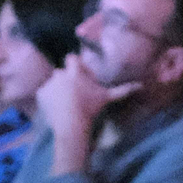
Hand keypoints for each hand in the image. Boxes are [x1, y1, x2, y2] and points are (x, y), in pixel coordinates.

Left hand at [37, 55, 139, 173]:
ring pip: (53, 82)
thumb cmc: (91, 109)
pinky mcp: (41, 94)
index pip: (71, 57)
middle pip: (62, 71)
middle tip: (74, 92)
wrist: (72, 125)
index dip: (75, 65)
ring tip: (65, 103)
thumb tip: (140, 85)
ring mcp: (49, 83)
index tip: (80, 75)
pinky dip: (49, 98)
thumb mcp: (107, 98)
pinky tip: (56, 107)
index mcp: (74, 72)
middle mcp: (59, 74)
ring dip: (58, 89)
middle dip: (66, 79)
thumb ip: (121, 90)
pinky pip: (45, 92)